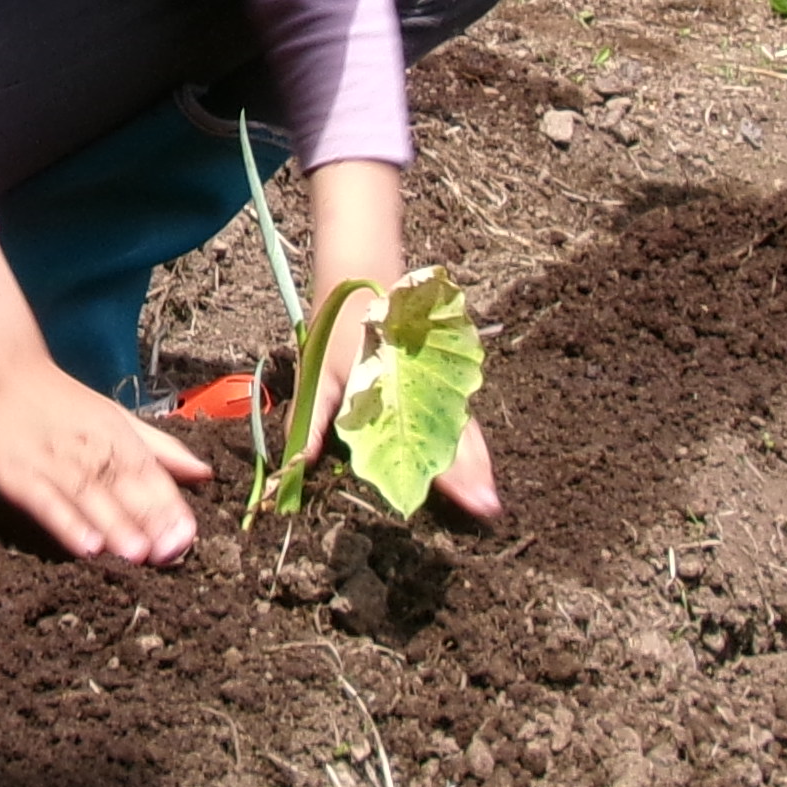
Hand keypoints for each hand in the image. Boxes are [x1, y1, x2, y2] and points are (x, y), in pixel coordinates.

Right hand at [0, 355, 208, 564]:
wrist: (4, 373)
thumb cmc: (65, 403)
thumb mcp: (119, 418)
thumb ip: (161, 448)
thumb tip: (205, 473)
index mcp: (118, 437)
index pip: (150, 474)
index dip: (170, 506)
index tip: (189, 536)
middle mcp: (91, 450)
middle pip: (123, 490)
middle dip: (148, 522)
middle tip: (170, 554)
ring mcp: (54, 464)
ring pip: (89, 498)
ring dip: (114, 526)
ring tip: (137, 555)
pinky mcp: (20, 477)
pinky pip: (47, 503)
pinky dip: (67, 524)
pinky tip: (86, 546)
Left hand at [295, 294, 504, 522]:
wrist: (364, 277)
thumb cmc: (339, 331)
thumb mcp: (318, 377)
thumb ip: (312, 421)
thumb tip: (298, 464)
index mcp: (400, 393)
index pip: (434, 443)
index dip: (455, 476)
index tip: (476, 503)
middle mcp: (429, 387)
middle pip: (460, 436)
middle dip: (475, 473)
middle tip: (488, 508)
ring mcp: (439, 377)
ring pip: (465, 423)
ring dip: (476, 457)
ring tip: (486, 491)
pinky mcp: (440, 371)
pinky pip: (460, 408)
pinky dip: (469, 434)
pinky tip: (475, 454)